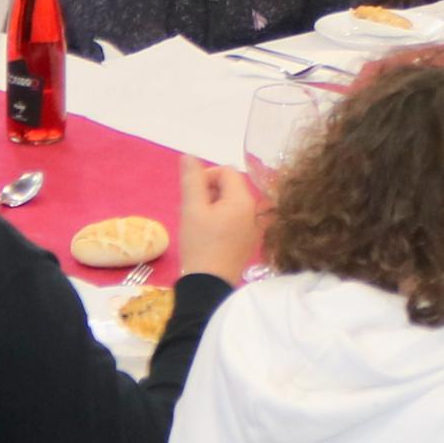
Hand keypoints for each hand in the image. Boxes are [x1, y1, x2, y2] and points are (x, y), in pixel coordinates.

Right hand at [178, 154, 262, 284]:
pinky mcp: (248, 242)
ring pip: (230, 204)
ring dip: (212, 206)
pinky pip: (234, 220)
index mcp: (243, 200)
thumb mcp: (191, 209)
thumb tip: (189, 156)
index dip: (205, 176)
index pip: (226, 171)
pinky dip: (220, 220)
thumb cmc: (200, 245)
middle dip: (208, 192)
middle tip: (191, 210)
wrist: (209, 286)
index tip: (191, 195)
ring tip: (196, 223)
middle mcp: (254, 211)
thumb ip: (191, 180)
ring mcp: (253, 228)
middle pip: (230, 187)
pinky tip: (206, 235)